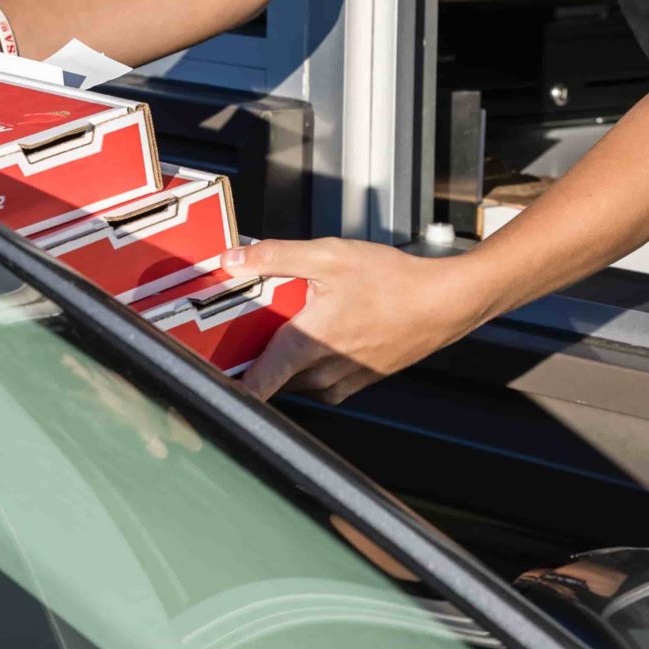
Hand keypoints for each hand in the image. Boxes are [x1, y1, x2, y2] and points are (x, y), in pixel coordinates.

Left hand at [225, 238, 492, 404]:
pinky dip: (314, 358)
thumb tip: (233, 259)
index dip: (227, 393)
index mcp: (306, 346)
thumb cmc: (392, 281)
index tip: (204, 393)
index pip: (255, 387)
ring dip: (289, 355)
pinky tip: (327, 326)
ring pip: (297, 377)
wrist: (444, 303)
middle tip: (248, 326)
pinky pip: (321, 378)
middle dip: (258, 354)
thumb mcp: (329, 256)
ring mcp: (342, 382)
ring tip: (296, 319)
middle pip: (272, 376)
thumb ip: (275, 257)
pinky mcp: (358, 381)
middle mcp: (321, 374)